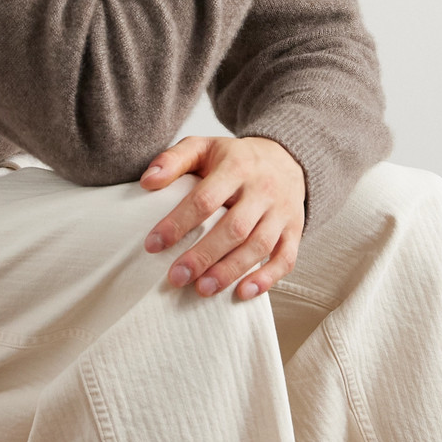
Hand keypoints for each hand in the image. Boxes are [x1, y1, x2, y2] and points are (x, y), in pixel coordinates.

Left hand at [141, 135, 304, 298]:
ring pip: (258, 246)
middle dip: (203, 255)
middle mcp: (262, 190)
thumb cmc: (234, 159)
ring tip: (202, 289)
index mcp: (236, 167)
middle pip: (233, 228)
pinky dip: (266, 279)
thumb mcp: (203, 147)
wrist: (285, 158)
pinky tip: (242, 293)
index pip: (205, 199)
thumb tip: (147, 181)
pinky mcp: (294, 231)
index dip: (178, 223)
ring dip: (230, 271)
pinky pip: (285, 258)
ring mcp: (281, 212)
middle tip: (176, 278)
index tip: (152, 245)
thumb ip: (173, 159)